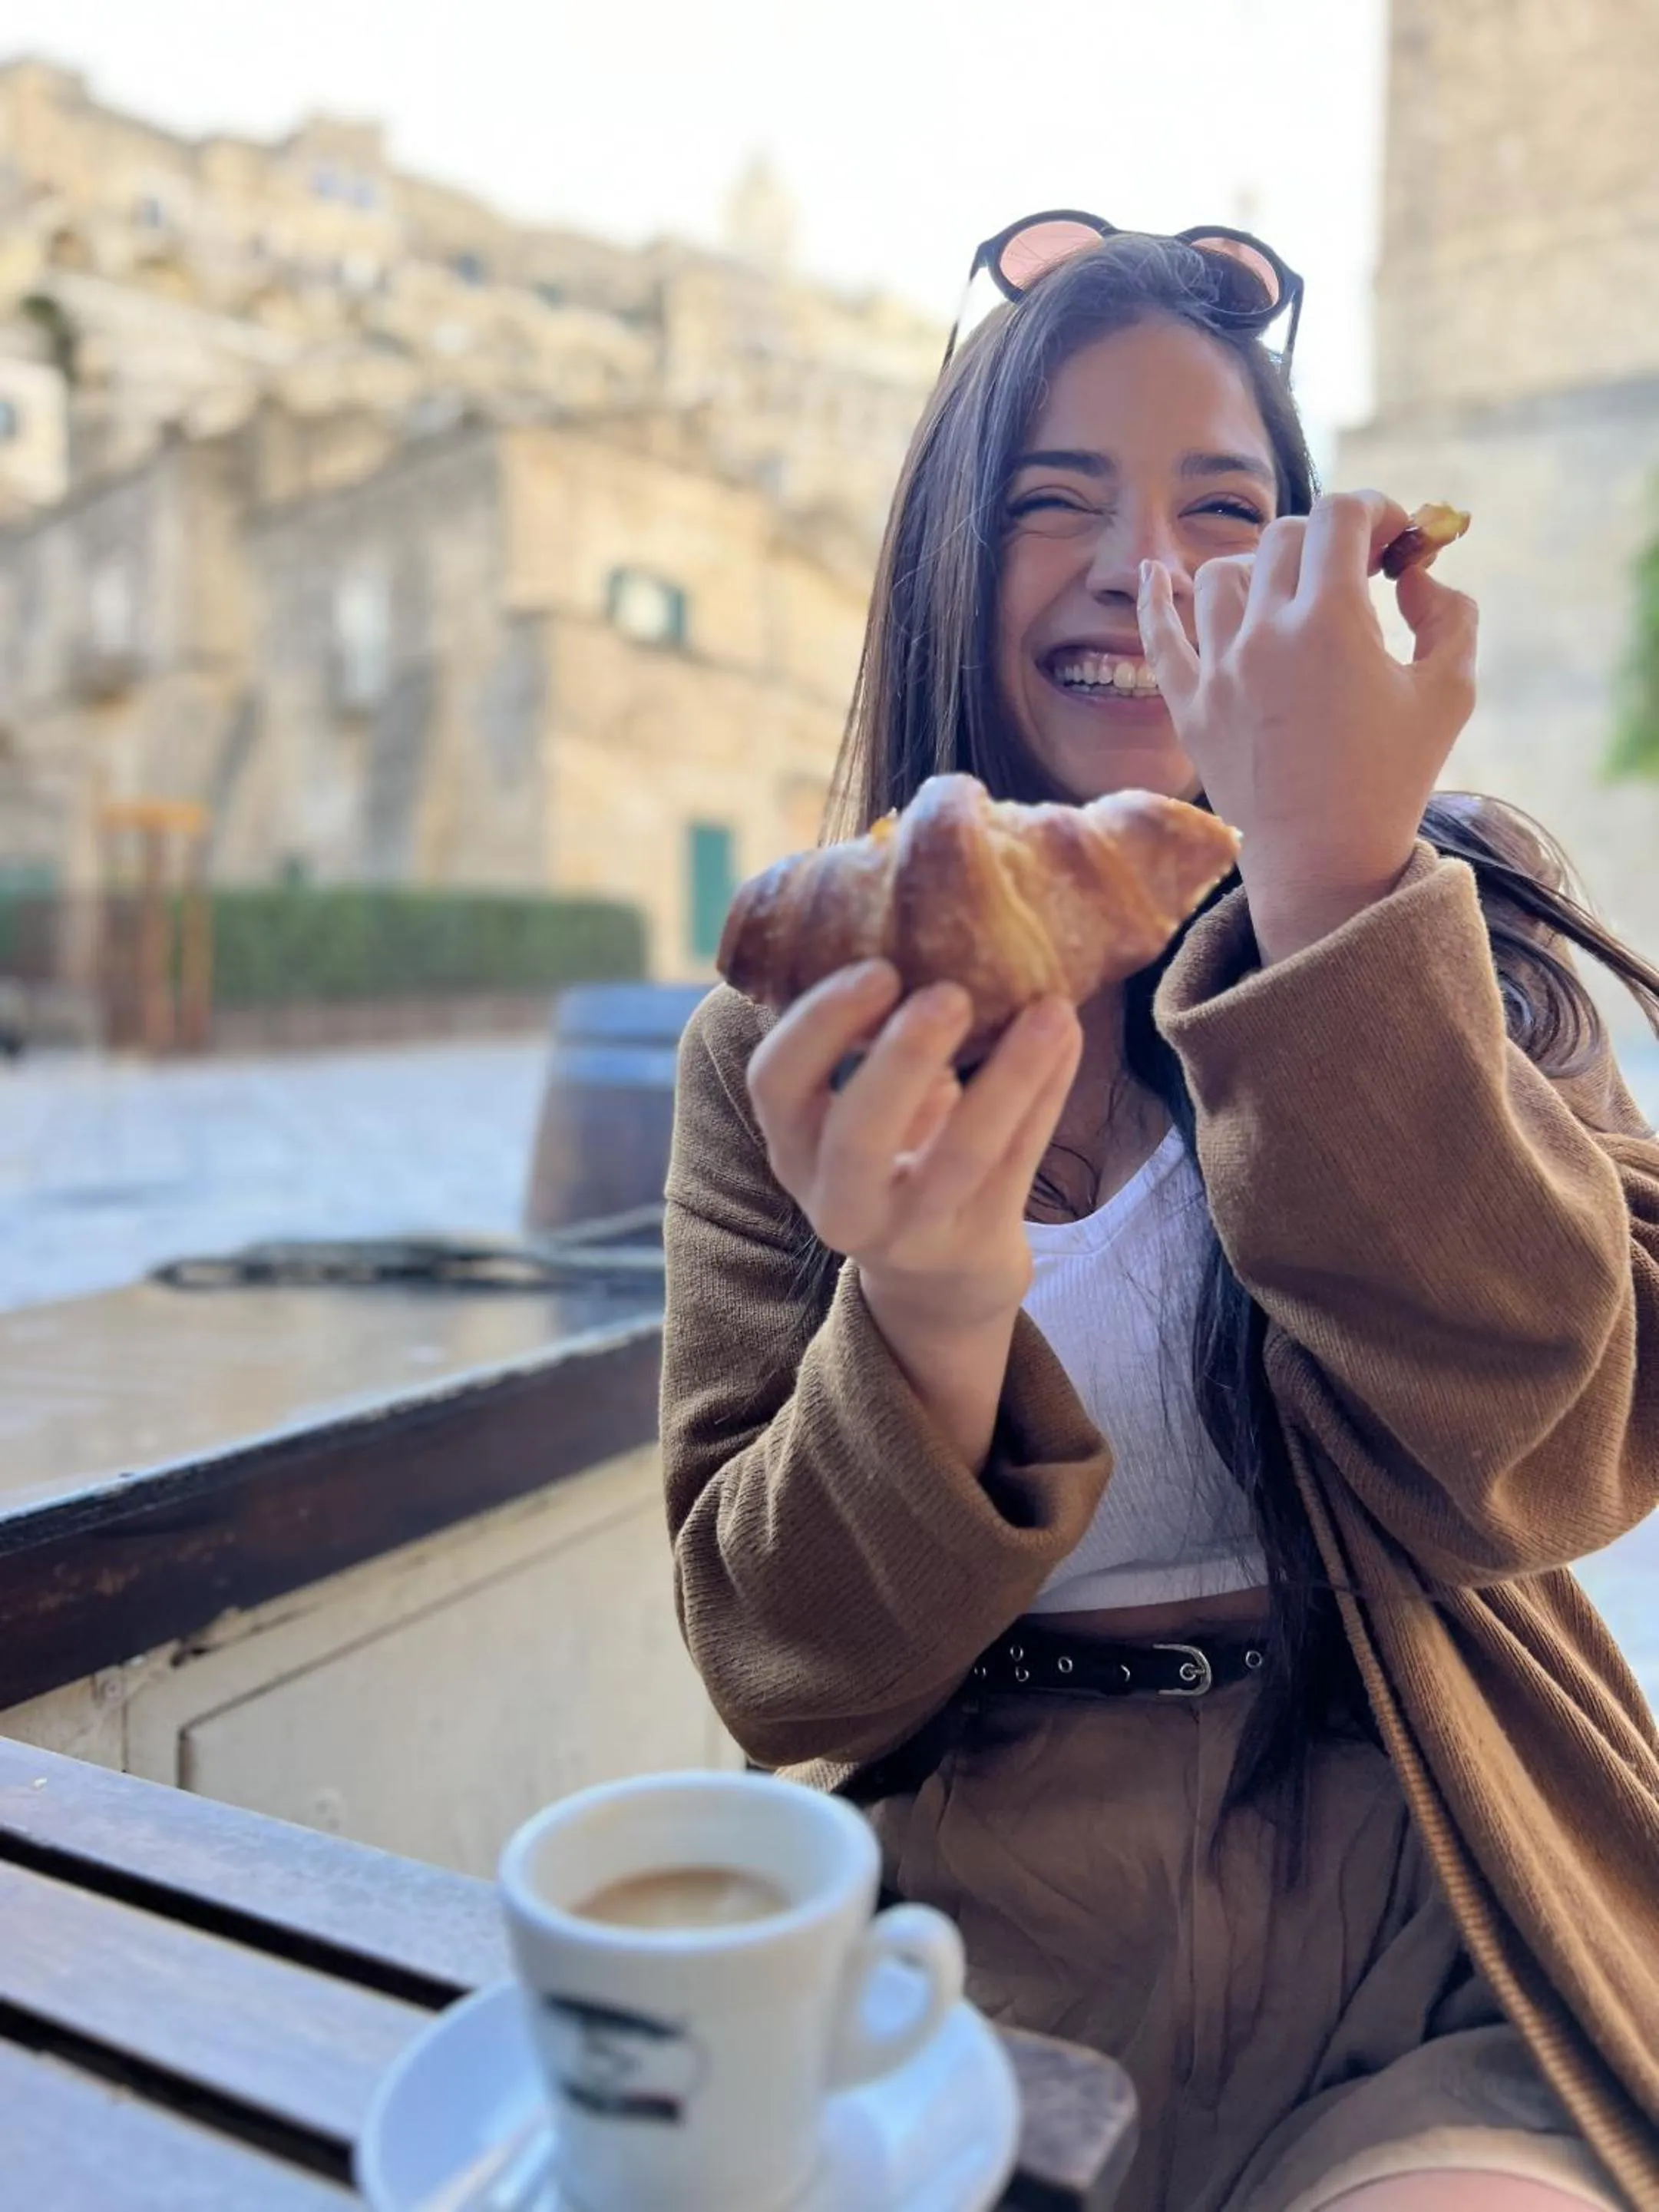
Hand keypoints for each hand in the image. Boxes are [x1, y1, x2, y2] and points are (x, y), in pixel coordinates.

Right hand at [746, 961, 1081, 1334]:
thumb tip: (919, 912)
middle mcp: (838, 1199)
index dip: (817, 1025)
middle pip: (858, 1136)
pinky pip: (1020, 1165)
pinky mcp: (979, 1244)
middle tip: (949, 992)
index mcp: (793, 1145)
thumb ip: (867, 1038)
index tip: (874, 967)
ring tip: (1051, 1010)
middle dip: (902, 1060)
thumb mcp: (854, 1108)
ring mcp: (911, 1232)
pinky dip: (1046, 1097)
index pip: (774, 1083)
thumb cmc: (893, 1153)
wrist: (941, 1274)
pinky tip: (1066, 1037)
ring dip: (1008, 1078)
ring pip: (961, 1157)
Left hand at [1138, 489, 1478, 959]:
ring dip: (1263, 569)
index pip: (1340, 513)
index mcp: (1330, 621)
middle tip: (1355, 570)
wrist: (1322, 861)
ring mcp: (1217, 669)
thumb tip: (1414, 578)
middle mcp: (1263, 635)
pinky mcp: (1188, 704)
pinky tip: (1154, 573)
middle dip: (1327, 539)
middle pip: (1285, 536)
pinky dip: (1155, 597)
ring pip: (1222, 574)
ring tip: (1290, 595)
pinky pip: (1158, 634)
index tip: (1393, 541)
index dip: (1375, 510)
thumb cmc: (1393, 779)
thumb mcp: (1450, 692)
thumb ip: (1449, 614)